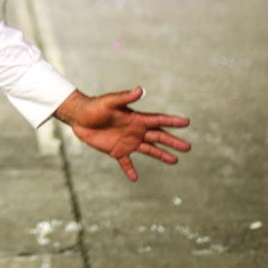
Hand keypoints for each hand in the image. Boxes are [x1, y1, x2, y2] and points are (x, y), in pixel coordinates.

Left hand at [54, 87, 190, 181]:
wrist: (79, 116)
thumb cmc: (94, 106)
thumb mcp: (110, 101)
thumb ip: (125, 97)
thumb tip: (140, 89)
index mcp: (136, 118)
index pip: (158, 120)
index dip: (172, 121)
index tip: (186, 122)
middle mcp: (135, 130)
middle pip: (158, 137)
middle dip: (172, 142)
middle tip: (188, 147)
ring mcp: (127, 141)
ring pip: (148, 150)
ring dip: (161, 155)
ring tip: (175, 161)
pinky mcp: (116, 150)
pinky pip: (126, 162)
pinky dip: (130, 170)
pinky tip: (134, 178)